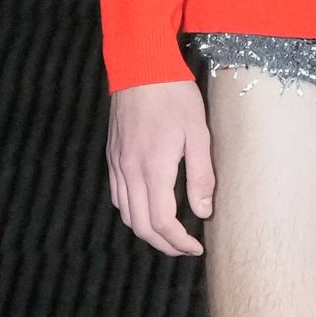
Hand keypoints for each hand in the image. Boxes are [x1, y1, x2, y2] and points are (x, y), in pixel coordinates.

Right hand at [107, 78, 215, 255]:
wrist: (141, 67)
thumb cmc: (174, 96)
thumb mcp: (198, 134)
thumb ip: (201, 176)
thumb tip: (203, 212)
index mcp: (153, 168)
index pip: (162, 221)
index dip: (179, 242)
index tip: (196, 247)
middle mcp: (130, 171)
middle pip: (140, 225)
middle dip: (163, 244)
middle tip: (185, 248)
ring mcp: (117, 164)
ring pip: (126, 214)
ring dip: (147, 231)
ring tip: (170, 234)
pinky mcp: (113, 156)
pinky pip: (118, 196)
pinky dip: (132, 212)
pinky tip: (149, 209)